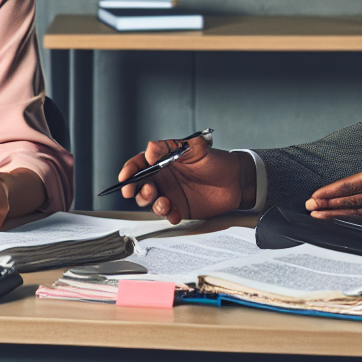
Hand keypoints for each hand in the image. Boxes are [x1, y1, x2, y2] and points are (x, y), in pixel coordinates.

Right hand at [117, 134, 249, 223]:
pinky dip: (169, 215)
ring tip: (164, 202)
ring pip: (151, 201)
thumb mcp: (197, 148)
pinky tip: (175, 213)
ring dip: (152, 203)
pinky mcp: (179, 208)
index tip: (126, 176)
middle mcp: (164, 178)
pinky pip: (168, 214)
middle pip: (139, 186)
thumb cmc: (216, 161)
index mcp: (163, 161)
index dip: (130, 170)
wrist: (236, 181)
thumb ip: (173, 147)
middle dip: (136, 190)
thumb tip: (151, 147)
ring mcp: (170, 194)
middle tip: (145, 190)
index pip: (140, 164)